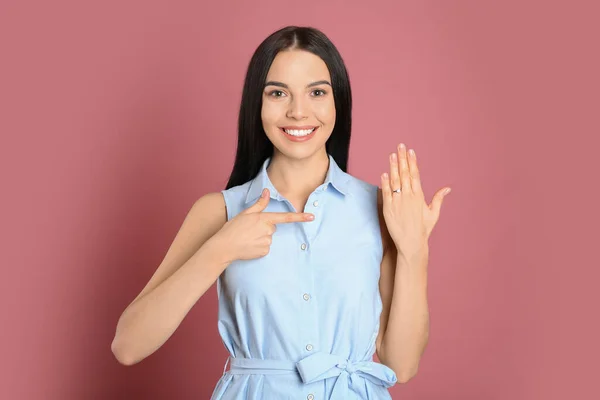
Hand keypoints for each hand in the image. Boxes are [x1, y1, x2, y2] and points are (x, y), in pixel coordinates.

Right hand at [214, 188, 314, 262]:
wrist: (224, 246)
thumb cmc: (233, 228)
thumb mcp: (245, 213)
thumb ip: (259, 203)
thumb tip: (266, 191)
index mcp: (264, 218)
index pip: (286, 217)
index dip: (300, 217)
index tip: (312, 216)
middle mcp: (268, 230)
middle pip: (273, 227)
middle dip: (264, 228)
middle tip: (249, 230)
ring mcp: (267, 242)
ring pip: (269, 238)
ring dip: (260, 238)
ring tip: (248, 238)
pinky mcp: (265, 252)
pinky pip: (266, 248)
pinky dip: (259, 247)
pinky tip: (250, 246)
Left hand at [380, 143, 450, 259]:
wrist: (411, 243)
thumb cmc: (423, 230)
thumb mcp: (433, 214)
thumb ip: (438, 199)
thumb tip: (447, 188)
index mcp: (419, 196)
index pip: (415, 175)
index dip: (412, 162)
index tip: (411, 151)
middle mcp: (408, 197)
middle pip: (404, 174)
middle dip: (402, 158)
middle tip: (400, 146)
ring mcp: (397, 202)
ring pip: (395, 180)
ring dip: (393, 166)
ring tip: (392, 155)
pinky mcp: (388, 208)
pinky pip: (386, 193)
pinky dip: (385, 182)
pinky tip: (384, 173)